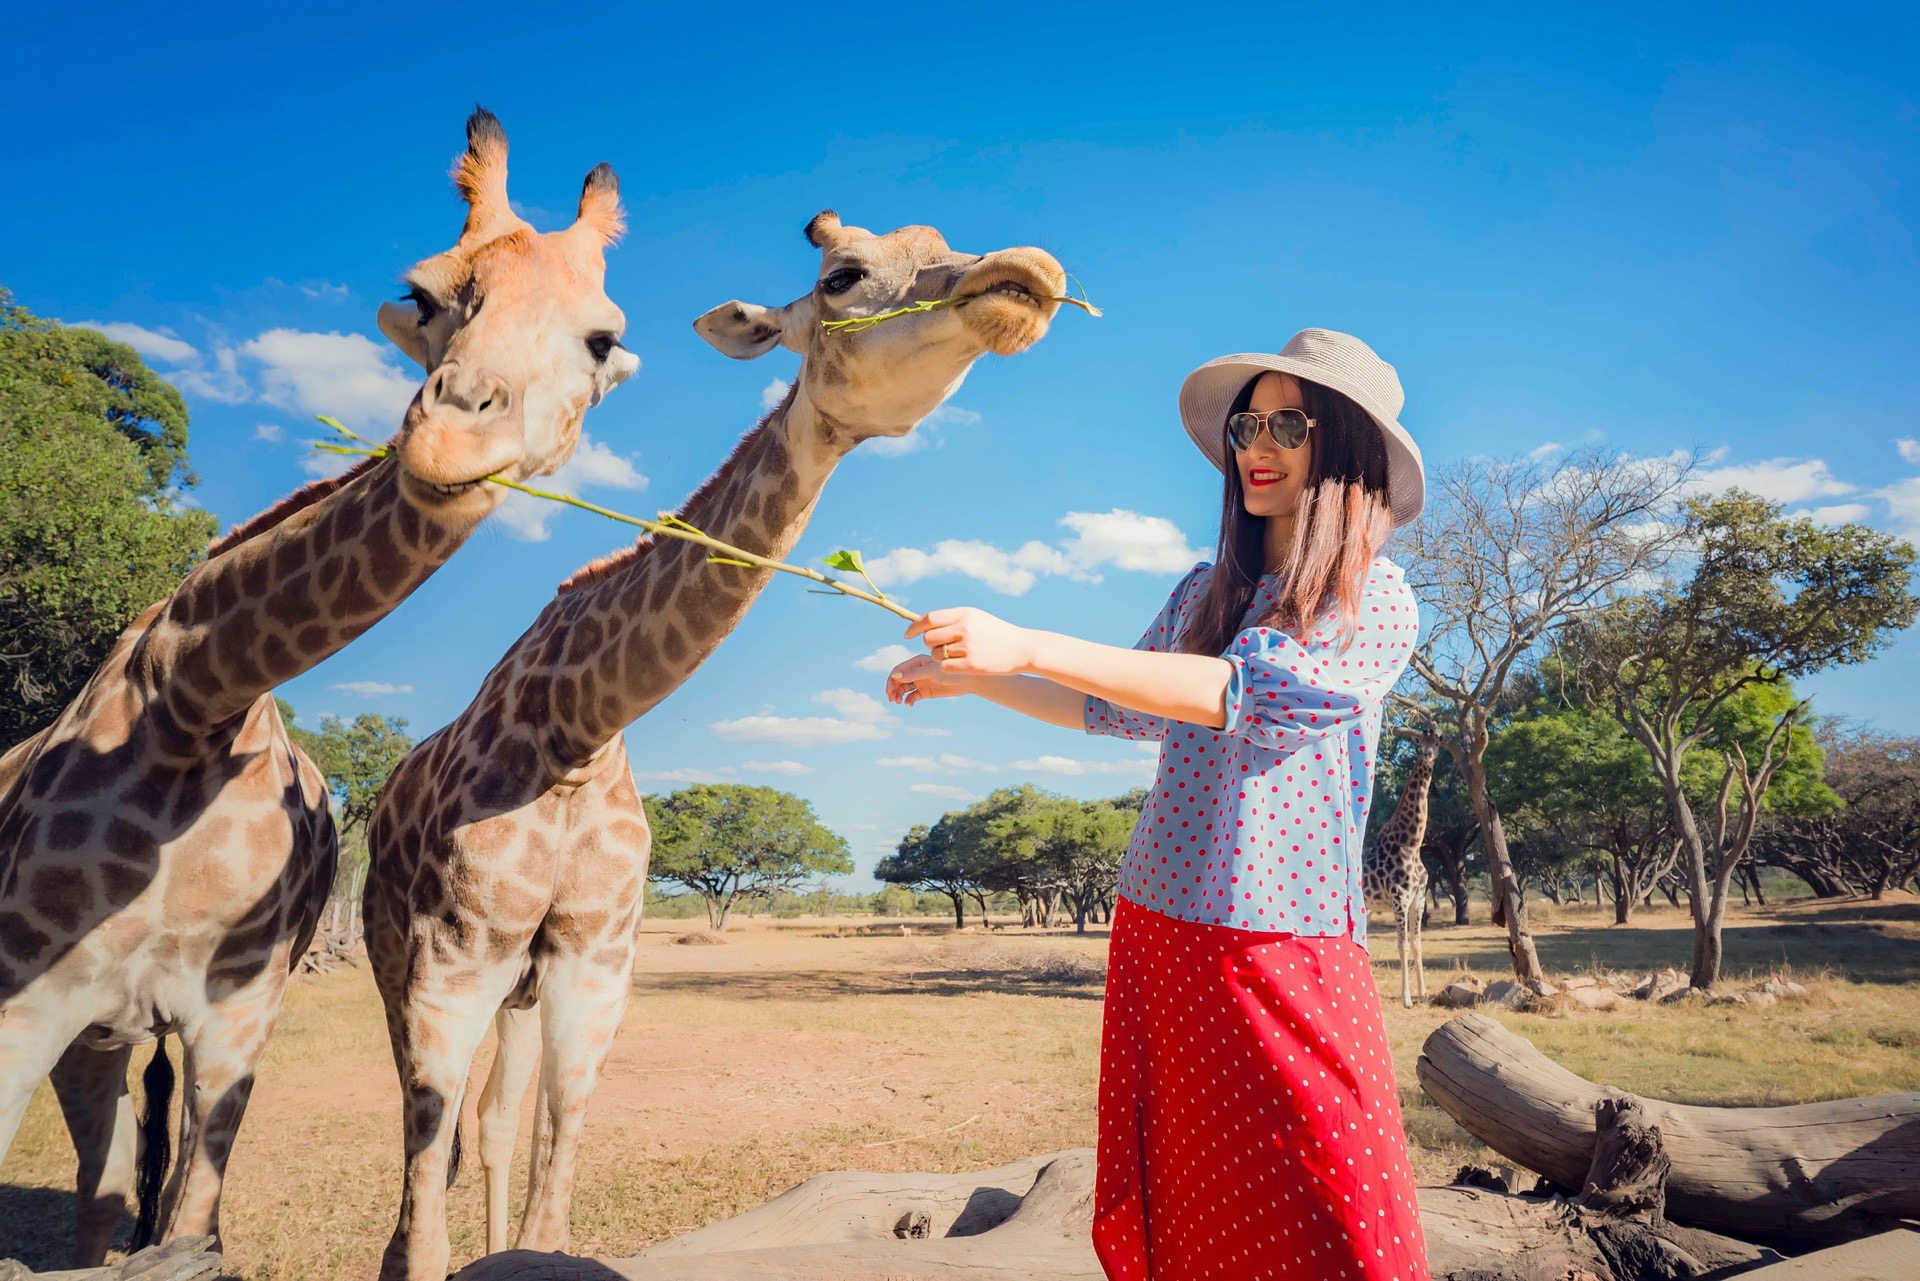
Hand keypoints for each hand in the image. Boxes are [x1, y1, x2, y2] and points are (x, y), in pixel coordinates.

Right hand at [884, 654, 969, 706]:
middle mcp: (916, 671)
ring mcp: (920, 681)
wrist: (967, 681)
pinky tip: (909, 704)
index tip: (889, 690)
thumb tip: (895, 677)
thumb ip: (913, 674)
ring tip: (898, 702)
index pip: (898, 670)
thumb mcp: (931, 671)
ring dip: (898, 695)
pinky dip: (908, 700)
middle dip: (893, 689)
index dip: (891, 680)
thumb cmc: (950, 672)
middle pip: (898, 680)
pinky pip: (912, 696)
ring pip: (903, 689)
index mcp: (916, 662)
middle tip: (891, 699)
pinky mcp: (925, 692)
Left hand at [905, 607, 1036, 675]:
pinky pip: (945, 667)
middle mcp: (965, 628)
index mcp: (965, 613)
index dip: (915, 627)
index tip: (908, 635)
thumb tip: (925, 624)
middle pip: (929, 639)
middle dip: (930, 645)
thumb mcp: (977, 618)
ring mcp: (968, 647)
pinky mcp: (972, 664)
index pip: (929, 619)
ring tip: (956, 656)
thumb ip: (953, 619)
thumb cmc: (997, 633)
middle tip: (940, 648)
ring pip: (936, 655)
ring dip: (941, 658)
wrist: (1023, 648)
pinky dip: (947, 667)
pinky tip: (959, 665)